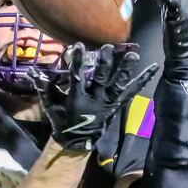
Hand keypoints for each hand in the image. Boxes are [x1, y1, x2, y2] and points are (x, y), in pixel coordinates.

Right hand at [28, 43, 158, 151]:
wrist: (77, 141)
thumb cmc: (62, 121)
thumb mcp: (50, 106)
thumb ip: (44, 89)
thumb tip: (34, 72)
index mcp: (77, 100)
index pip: (76, 78)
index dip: (76, 62)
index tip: (76, 46)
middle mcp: (95, 100)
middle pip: (100, 80)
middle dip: (104, 64)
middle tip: (107, 48)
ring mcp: (108, 103)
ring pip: (118, 85)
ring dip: (125, 70)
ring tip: (133, 54)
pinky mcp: (117, 105)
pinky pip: (131, 92)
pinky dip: (143, 80)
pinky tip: (153, 68)